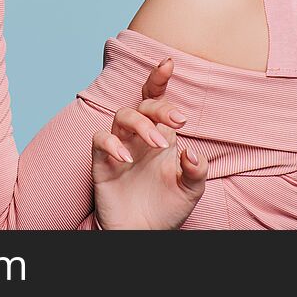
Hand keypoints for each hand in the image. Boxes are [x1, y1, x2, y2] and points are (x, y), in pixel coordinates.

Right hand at [91, 58, 207, 229]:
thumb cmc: (167, 207)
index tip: (168, 63)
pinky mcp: (101, 162)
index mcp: (161, 135)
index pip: (157, 99)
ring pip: (122, 116)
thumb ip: (196, 170)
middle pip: (142, 104)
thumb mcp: (191, 190)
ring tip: (156, 145)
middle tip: (178, 121)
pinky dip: (112, 144)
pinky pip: (99, 139)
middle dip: (159, 107)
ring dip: (140, 124)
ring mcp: (119, 147)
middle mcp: (139, 136)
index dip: (159, 79)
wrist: (143, 233)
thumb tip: (190, 151)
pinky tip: (126, 158)